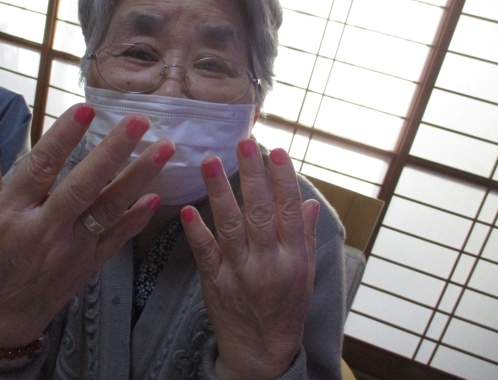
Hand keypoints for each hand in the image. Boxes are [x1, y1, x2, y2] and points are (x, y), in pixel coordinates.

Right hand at [0, 104, 174, 347]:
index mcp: (10, 213)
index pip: (40, 167)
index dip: (64, 137)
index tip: (86, 109)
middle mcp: (45, 230)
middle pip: (84, 185)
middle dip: (114, 151)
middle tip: (140, 122)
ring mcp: (71, 250)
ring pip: (109, 209)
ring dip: (139, 178)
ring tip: (163, 150)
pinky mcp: (87, 266)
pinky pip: (116, 239)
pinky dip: (136, 219)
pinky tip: (154, 197)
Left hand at [181, 139, 318, 378]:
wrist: (262, 353)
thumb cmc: (287, 308)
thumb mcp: (306, 274)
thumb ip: (306, 236)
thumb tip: (309, 202)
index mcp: (294, 257)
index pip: (290, 210)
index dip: (283, 178)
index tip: (275, 150)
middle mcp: (269, 262)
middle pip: (259, 212)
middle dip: (251, 175)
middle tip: (243, 143)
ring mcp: (240, 272)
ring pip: (230, 226)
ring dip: (220, 192)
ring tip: (210, 161)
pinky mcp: (215, 282)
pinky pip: (205, 253)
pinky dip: (196, 232)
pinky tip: (188, 209)